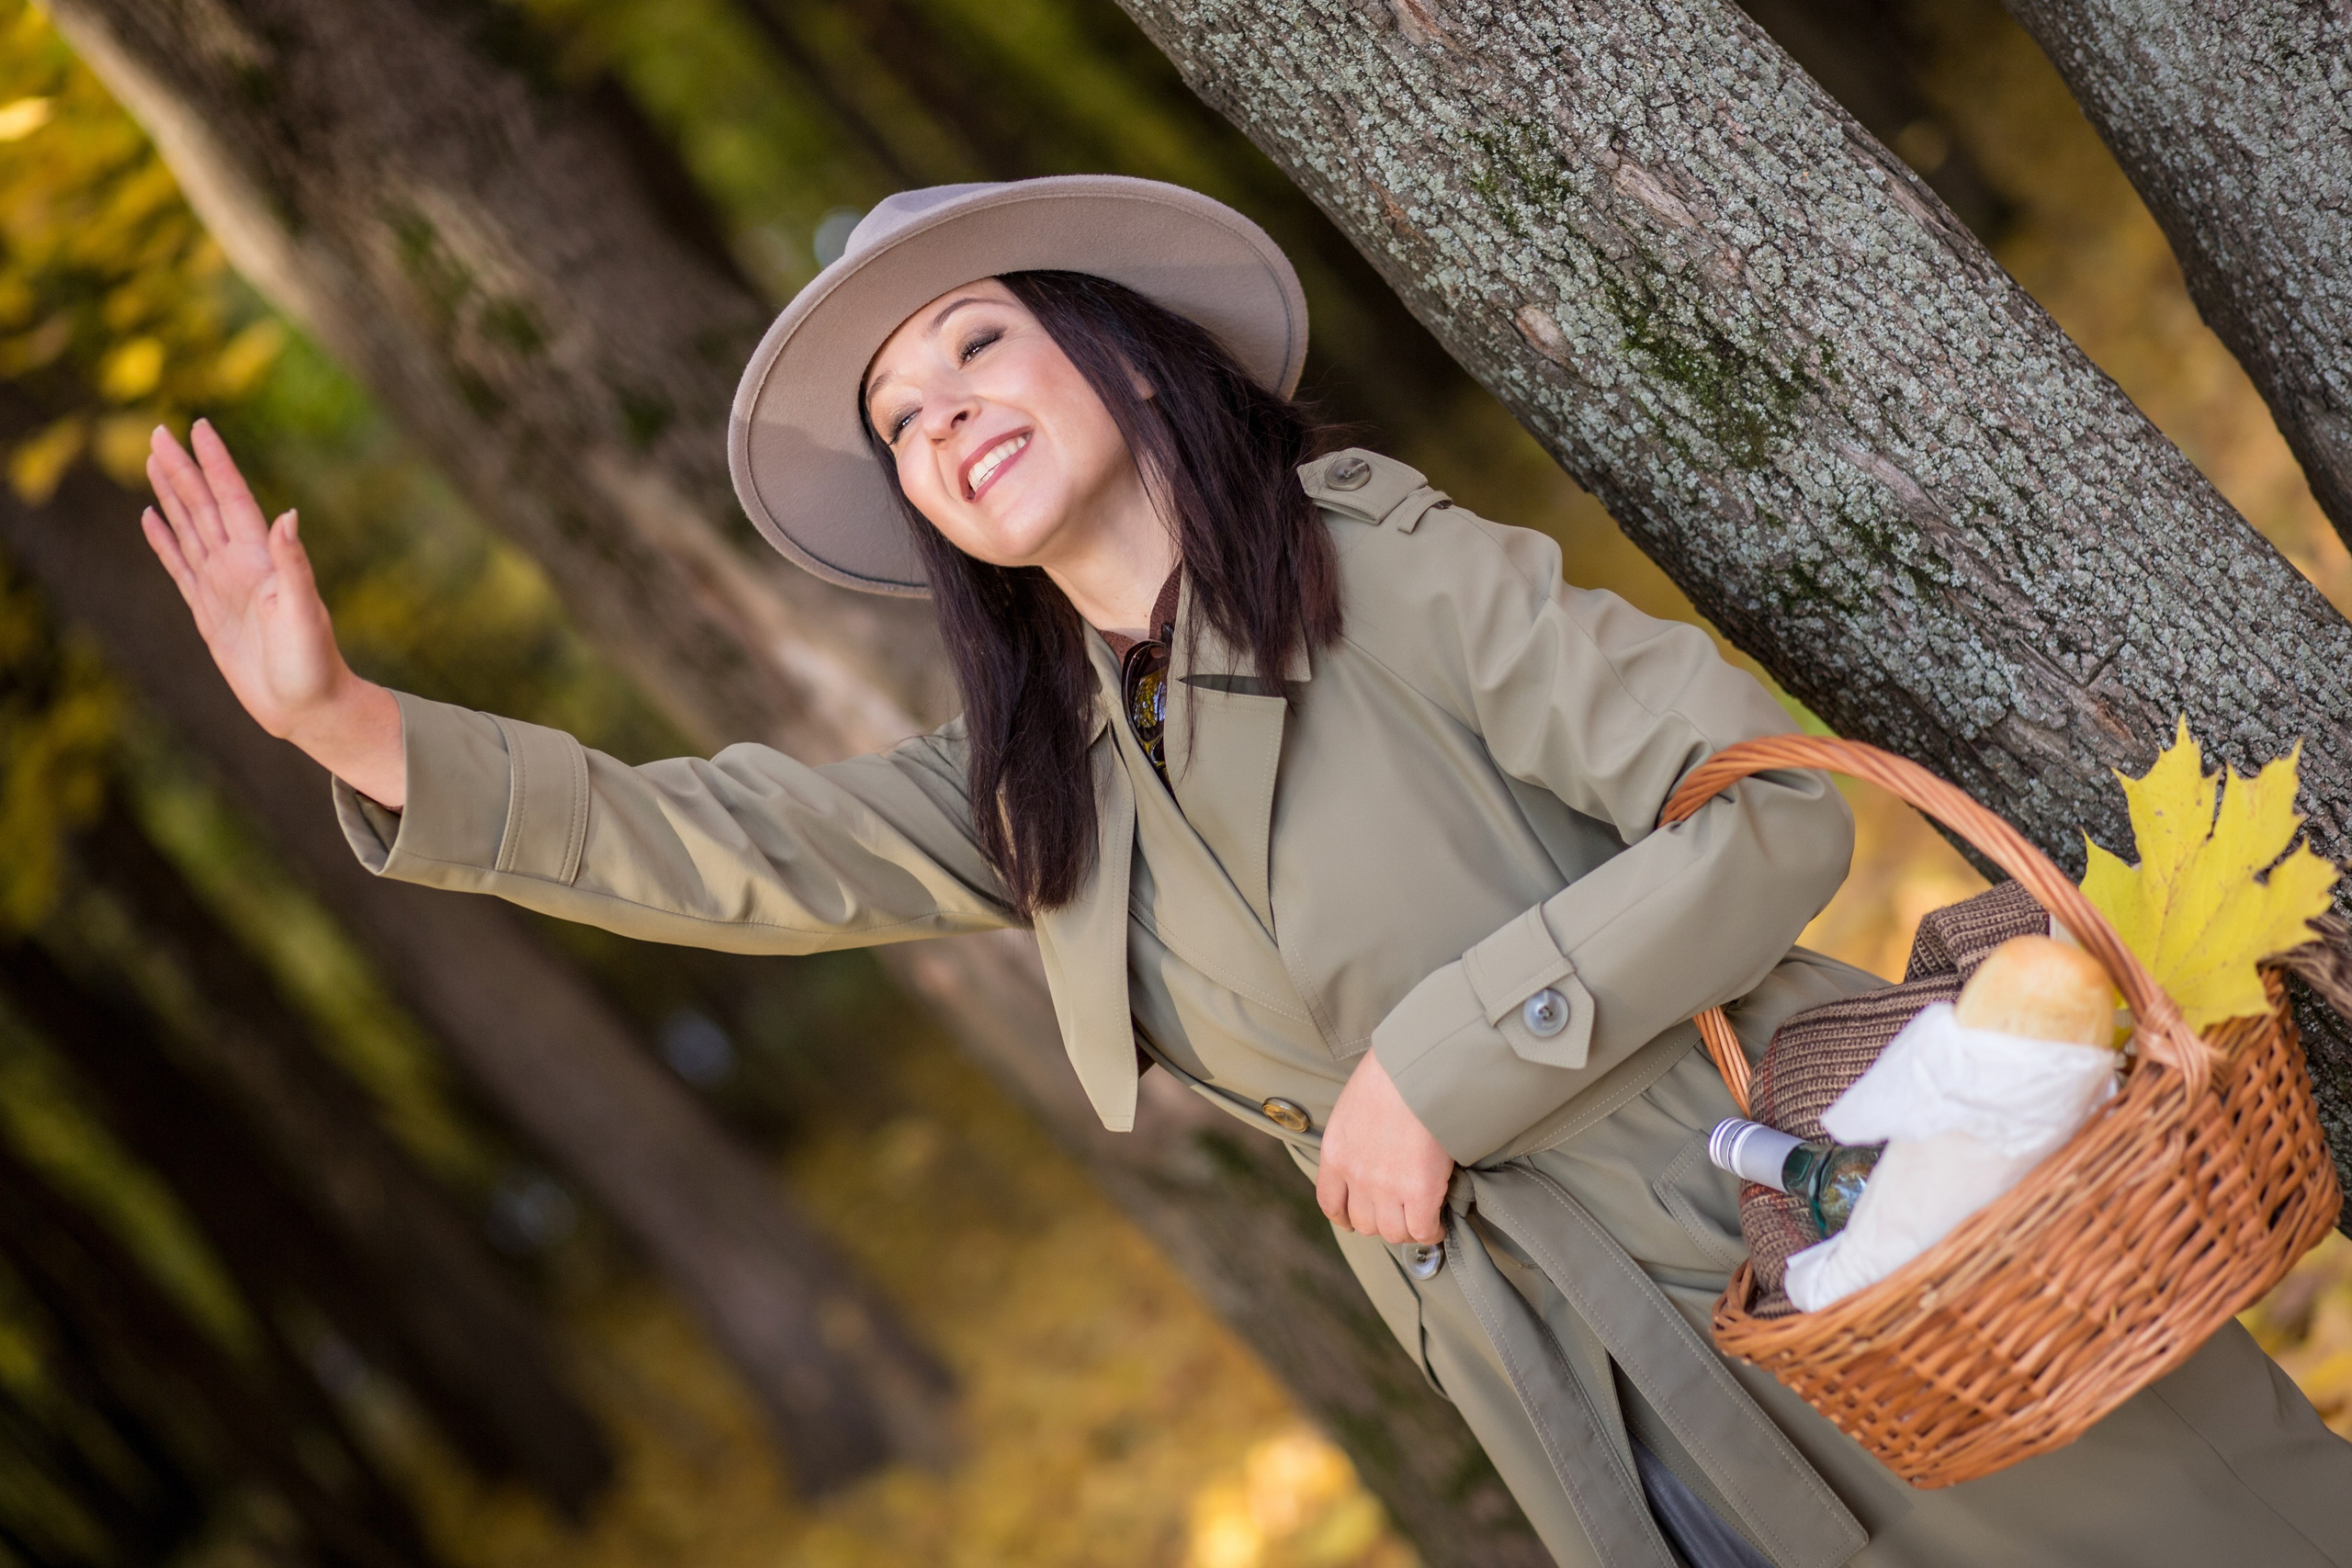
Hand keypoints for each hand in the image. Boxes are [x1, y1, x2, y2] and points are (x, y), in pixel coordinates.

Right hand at [142, 420, 405, 806]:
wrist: (308, 709)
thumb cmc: (314, 665)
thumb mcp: (306, 613)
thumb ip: (295, 564)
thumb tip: (288, 514)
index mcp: (263, 561)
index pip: (233, 500)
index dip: (216, 464)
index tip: (199, 427)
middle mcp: (241, 567)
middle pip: (203, 507)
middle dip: (182, 469)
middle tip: (158, 431)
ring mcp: (222, 587)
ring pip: (189, 529)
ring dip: (172, 495)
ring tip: (152, 460)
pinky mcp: (208, 612)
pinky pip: (179, 566)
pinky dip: (164, 541)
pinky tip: (151, 518)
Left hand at [1315, 1048, 1453, 1244]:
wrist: (1416, 1067)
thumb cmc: (1392, 1073)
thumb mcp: (1355, 1105)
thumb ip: (1358, 1137)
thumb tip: (1376, 1149)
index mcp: (1336, 1154)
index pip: (1330, 1203)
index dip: (1345, 1218)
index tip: (1356, 1220)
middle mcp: (1356, 1176)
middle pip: (1363, 1223)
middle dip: (1382, 1222)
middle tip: (1400, 1212)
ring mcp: (1386, 1186)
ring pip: (1393, 1232)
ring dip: (1408, 1229)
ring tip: (1422, 1218)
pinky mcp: (1419, 1190)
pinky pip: (1423, 1229)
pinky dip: (1433, 1230)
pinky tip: (1440, 1222)